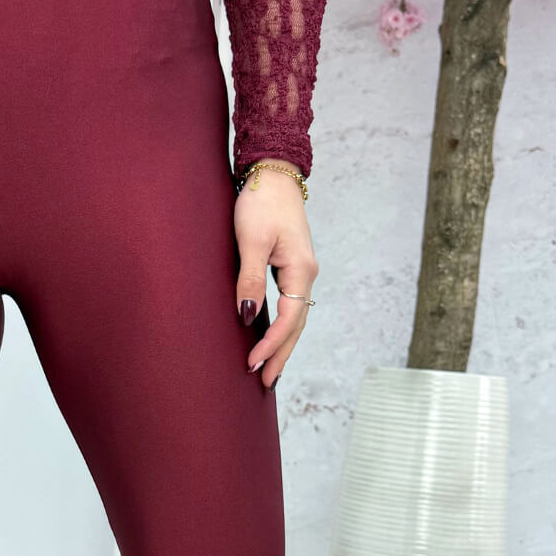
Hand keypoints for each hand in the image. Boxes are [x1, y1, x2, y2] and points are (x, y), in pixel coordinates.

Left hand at [234, 161, 318, 385]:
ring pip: (295, 318)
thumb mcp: (251, 240)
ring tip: (268, 370)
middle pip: (297, 326)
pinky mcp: (292, 266)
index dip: (271, 345)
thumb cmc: (260, 203)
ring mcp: (301, 271)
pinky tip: (272, 338)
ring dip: (282, 345)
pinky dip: (282, 327)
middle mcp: (306, 274)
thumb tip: (249, 317)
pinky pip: (290, 306)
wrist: (272, 173)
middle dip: (281, 355)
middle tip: (264, 383)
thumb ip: (250, 279)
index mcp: (301, 271)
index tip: (252, 365)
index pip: (289, 320)